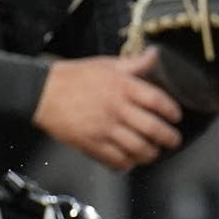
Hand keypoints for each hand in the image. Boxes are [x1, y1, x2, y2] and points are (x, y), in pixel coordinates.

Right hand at [33, 48, 183, 170]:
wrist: (43, 92)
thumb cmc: (74, 77)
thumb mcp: (106, 64)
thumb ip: (134, 64)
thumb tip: (156, 54)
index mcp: (122, 86)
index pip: (157, 100)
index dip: (171, 111)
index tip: (176, 116)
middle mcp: (116, 108)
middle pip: (152, 128)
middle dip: (168, 138)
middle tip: (173, 140)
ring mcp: (104, 128)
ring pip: (137, 148)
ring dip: (150, 153)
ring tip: (153, 152)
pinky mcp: (91, 144)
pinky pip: (116, 160)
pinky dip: (127, 164)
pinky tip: (130, 161)